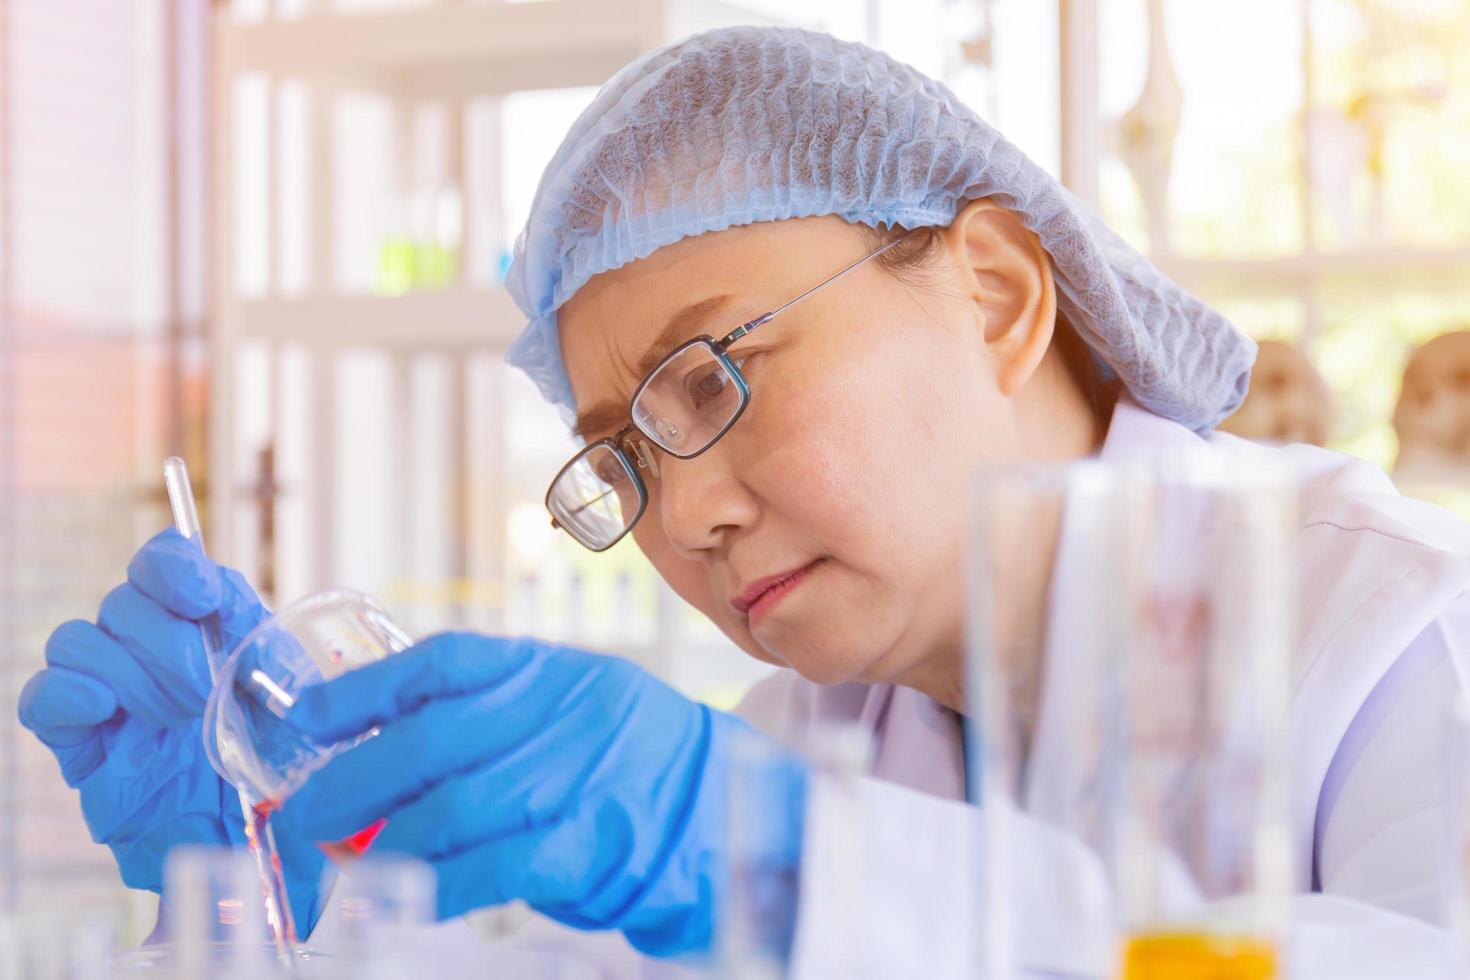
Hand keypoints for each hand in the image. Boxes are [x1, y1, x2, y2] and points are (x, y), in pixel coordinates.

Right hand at [16, 529, 327, 933]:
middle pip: (124, 602)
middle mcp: (159, 655)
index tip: (200, 596)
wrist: (268, 850)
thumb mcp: (306, 708)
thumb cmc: (293, 772)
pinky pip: (46, 700)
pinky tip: (105, 708)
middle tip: (201, 687)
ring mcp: (118, 699)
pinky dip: (66, 694)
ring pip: (79, 640)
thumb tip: (252, 642)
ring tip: (173, 713)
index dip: (174, 569)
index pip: (168, 565)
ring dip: (126, 669)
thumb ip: (279, 665)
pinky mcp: (85, 749)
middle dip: (162, 637)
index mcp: (214, 628)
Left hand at [282, 632, 806, 957]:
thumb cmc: (638, 763)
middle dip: (344, 786)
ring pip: (450, 807)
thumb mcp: (577, 706)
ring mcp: (576, 776)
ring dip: (379, 845)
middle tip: (293, 823)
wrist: (730, 810)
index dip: (364, 689)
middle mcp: (560, 713)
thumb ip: (497, 719)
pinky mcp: (589, 843)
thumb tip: (384, 752)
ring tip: (334, 869)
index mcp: (551, 671)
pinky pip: (491, 866)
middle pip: (427, 741)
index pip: (443, 663)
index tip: (304, 718)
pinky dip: (436, 886)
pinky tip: (404, 899)